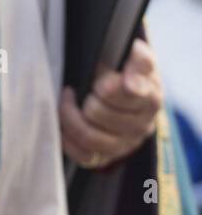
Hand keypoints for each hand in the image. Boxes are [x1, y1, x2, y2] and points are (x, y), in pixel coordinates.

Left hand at [59, 38, 161, 169]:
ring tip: (67, 101)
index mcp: (150, 97)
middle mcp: (142, 125)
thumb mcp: (135, 57)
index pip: (129, 95)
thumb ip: (139, 59)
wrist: (119, 87)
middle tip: (79, 88)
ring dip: (71, 117)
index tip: (101, 83)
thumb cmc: (122, 69)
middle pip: (100, 114)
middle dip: (86, 98)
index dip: (109, 88)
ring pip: (91, 138)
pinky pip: (85, 157)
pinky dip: (69, 141)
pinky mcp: (107, 157)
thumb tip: (130, 83)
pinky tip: (64, 125)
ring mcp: (125, 144)